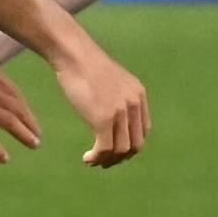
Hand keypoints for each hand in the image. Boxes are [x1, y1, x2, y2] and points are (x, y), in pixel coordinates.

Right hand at [50, 45, 150, 167]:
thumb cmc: (85, 66)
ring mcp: (120, 111)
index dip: (130, 146)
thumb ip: (118, 97)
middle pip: (136, 144)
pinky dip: (97, 157)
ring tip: (93, 161)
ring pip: (121, 150)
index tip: (115, 151)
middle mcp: (134, 104)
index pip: (143, 131)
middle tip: (104, 161)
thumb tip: (113, 119)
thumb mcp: (111, 80)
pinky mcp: (103, 118)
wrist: (74, 55)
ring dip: (107, 160)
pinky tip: (87, 158)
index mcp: (139, 94)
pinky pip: (105, 148)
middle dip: (120, 158)